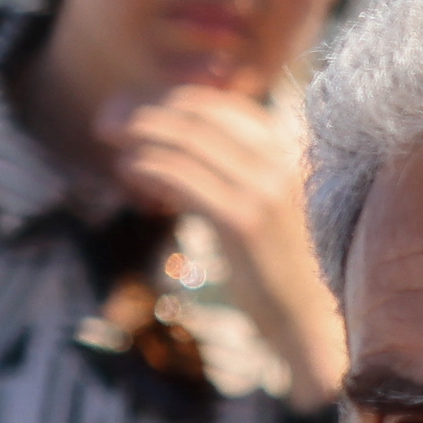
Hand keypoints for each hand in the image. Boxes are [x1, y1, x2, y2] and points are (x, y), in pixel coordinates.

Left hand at [88, 85, 346, 397]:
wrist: (316, 324)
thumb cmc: (286, 269)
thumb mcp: (270, 206)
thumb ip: (238, 170)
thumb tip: (179, 141)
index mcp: (294, 152)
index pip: (222, 105)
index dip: (170, 99)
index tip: (133, 106)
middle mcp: (284, 162)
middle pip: (198, 114)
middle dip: (144, 108)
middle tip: (106, 120)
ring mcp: (266, 190)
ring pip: (185, 139)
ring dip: (137, 133)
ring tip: (109, 140)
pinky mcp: (244, 221)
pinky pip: (180, 176)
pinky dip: (146, 166)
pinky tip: (128, 171)